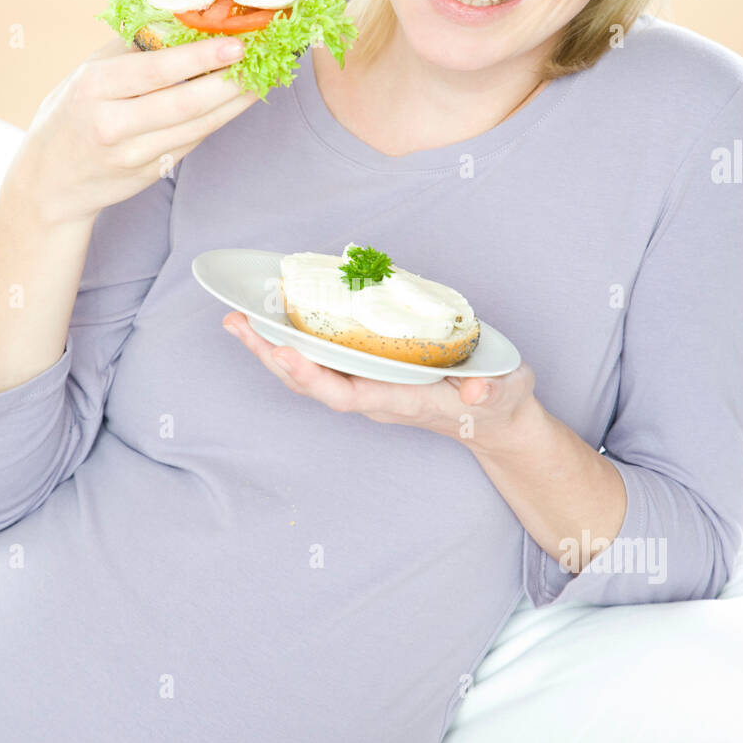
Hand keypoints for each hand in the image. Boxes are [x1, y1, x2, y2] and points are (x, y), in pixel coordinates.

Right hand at [10, 34, 257, 226]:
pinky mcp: (148, 175)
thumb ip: (131, 48)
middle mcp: (112, 124)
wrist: (49, 181)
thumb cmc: (71, 114)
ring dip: (231, 105)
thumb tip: (183, 15)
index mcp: (95, 87)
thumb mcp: (88, 73)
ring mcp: (132, 155)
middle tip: (258, 63)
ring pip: (195, 128)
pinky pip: (190, 143)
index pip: (157, 70)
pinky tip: (232, 105)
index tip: (236, 42)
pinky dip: (214, 122)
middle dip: (227, 82)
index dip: (201, 56)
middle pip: (184, 103)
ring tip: (255, 82)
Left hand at [222, 311, 538, 449]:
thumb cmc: (499, 403)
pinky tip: (271, 322)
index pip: (351, 394)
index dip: (315, 377)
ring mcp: (371, 389)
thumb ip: (492, 391)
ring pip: (312, 374)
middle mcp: (379, 398)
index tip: (285, 352)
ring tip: (238, 320)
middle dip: (274, 357)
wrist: (496, 422)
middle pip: (315, 384)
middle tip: (237, 324)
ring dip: (272, 350)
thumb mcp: (505, 393)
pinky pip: (322, 364)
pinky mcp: (370, 377)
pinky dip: (292, 345)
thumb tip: (478, 393)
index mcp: (407, 401)